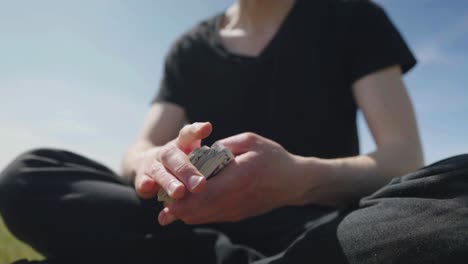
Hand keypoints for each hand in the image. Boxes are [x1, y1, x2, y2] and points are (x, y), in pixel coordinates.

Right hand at [134, 122, 212, 199]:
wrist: (148, 163)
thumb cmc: (182, 161)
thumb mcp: (195, 156)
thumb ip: (209, 159)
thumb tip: (234, 163)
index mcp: (182, 144)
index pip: (189, 134)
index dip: (197, 130)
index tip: (207, 128)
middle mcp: (168, 152)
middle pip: (177, 158)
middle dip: (188, 172)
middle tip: (200, 185)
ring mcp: (154, 164)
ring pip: (161, 172)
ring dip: (170, 182)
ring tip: (179, 192)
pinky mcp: (142, 177)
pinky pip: (142, 182)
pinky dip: (145, 185)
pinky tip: (149, 188)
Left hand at [158, 132, 307, 224]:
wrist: (294, 182)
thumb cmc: (274, 158)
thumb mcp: (250, 141)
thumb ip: (224, 146)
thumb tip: (201, 154)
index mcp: (241, 176)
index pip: (206, 192)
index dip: (183, 197)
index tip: (166, 194)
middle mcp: (237, 197)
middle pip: (201, 210)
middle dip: (178, 210)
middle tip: (162, 205)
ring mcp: (237, 210)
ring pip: (204, 217)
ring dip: (185, 214)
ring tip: (169, 208)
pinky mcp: (238, 215)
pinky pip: (212, 217)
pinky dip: (197, 215)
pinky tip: (186, 210)